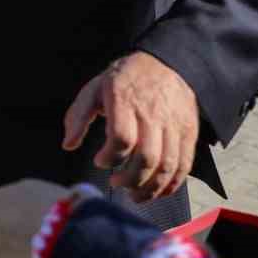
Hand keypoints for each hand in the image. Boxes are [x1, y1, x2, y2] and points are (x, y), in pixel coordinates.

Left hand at [63, 51, 198, 202]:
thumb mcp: (95, 88)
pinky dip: (172, 184)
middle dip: (130, 179)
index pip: (122, 137)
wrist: (167, 62)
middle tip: (116, 183)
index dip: (110, 157)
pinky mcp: (189, 132)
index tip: (99, 161)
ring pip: (167, 165)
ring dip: (151, 188)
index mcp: (125, 100)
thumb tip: (68, 145)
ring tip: (134, 195)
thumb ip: (78, 116)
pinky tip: (157, 192)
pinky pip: (184, 164)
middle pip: (146, 157)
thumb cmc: (124, 78)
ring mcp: (174, 124)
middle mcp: (152, 113)